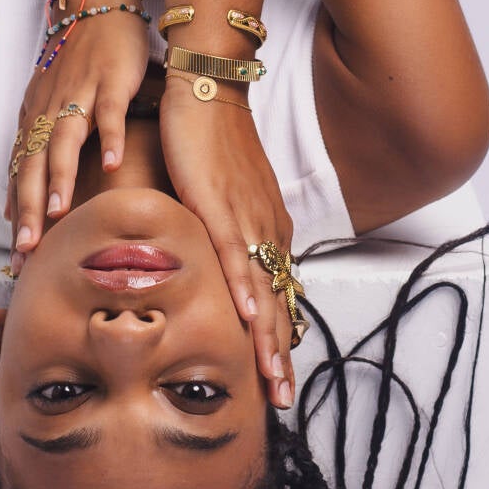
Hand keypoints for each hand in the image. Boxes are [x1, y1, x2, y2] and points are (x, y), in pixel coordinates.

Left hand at [4, 1, 148, 264]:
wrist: (95, 7)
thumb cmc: (76, 62)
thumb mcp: (50, 107)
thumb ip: (40, 151)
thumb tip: (27, 199)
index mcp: (35, 120)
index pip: (19, 175)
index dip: (16, 216)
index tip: (14, 257)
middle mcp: (50, 111)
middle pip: (33, 166)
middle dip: (28, 209)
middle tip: (25, 250)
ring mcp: (79, 95)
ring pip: (65, 142)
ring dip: (59, 178)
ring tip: (58, 214)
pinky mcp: (110, 82)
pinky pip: (109, 113)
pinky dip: (111, 138)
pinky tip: (115, 166)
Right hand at [159, 74, 295, 409]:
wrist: (206, 89)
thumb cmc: (211, 140)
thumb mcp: (220, 195)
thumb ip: (220, 229)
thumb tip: (213, 259)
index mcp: (264, 228)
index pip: (276, 295)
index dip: (279, 339)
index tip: (279, 377)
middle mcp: (263, 228)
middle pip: (277, 303)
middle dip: (279, 354)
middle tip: (282, 399)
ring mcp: (244, 218)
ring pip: (261, 288)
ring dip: (267, 338)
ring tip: (270, 379)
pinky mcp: (218, 204)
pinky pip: (232, 253)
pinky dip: (241, 288)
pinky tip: (246, 317)